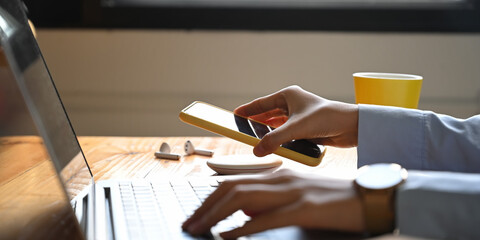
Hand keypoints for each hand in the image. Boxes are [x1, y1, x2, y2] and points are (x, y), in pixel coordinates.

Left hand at [182, 169, 364, 238]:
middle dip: (205, 207)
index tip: (196, 214)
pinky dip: (242, 228)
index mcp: (278, 176)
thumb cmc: (335, 199)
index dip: (210, 199)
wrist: (371, 196)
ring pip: (242, 199)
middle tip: (189, 224)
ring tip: (199, 230)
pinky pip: (266, 219)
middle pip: (232, 189)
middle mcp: (280, 179)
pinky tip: (228, 237)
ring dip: (215, 216)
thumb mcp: (298, 197)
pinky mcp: (304, 208)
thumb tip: (245, 214)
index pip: (235, 183)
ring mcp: (292, 192)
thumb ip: (271, 201)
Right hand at [234, 85, 358, 156]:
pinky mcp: (306, 129)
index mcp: (289, 95)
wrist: (352, 127)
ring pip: (277, 126)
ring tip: (254, 140)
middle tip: (242, 130)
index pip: (262, 103)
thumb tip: (257, 150)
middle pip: (268, 115)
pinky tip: (273, 146)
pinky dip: (280, 140)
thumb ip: (275, 140)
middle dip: (256, 123)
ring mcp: (299, 117)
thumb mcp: (297, 129)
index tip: (235, 115)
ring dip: (268, 133)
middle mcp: (293, 104)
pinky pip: (287, 135)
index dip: (248, 110)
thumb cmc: (328, 118)